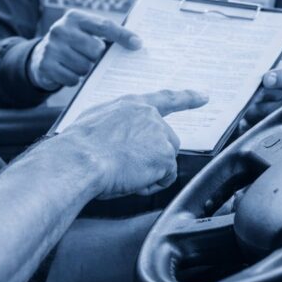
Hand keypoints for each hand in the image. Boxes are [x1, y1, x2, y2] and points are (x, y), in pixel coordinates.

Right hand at [29, 10, 141, 91]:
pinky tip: (68, 71)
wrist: (40, 56)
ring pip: (84, 67)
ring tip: (78, 64)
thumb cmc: (73, 43)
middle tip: (91, 57)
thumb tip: (136, 44)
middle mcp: (61, 29)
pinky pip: (72, 79)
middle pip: (96, 49)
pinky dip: (74, 79)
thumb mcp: (85, 32)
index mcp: (75, 17)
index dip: (122, 35)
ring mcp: (51, 47)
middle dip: (97, 58)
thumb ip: (106, 35)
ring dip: (85, 70)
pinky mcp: (46, 65)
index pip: (104, 25)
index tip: (138, 44)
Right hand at [57, 89, 208, 198]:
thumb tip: (116, 135)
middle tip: (125, 166)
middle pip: (166, 141)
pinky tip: (131, 180)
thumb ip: (115, 123)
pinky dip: (151, 184)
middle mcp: (149, 115)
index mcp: (131, 104)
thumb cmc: (78, 146)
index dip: (187, 98)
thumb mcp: (94, 122)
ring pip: (165, 160)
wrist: (79, 159)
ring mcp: (159, 134)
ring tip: (123, 172)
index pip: (165, 98)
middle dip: (153, 157)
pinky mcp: (165, 155)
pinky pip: (165, 178)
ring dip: (150, 171)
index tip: (204, 96)